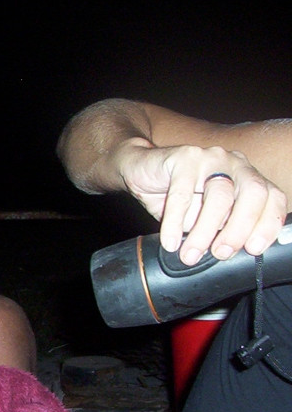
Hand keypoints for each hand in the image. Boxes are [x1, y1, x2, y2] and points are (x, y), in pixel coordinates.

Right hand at [115, 139, 287, 264]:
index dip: (268, 224)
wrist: (139, 169)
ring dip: (205, 230)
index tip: (253, 249)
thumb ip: (218, 228)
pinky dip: (175, 222)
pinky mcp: (184, 157)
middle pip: (253, 194)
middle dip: (240, 229)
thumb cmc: (174, 194)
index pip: (272, 198)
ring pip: (220, 195)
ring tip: (189, 254)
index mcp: (246, 178)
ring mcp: (211, 157)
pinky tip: (170, 240)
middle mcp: (235, 164)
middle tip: (221, 253)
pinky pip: (182, 194)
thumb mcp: (202, 215)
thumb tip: (225, 254)